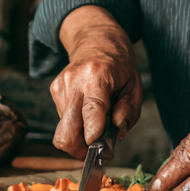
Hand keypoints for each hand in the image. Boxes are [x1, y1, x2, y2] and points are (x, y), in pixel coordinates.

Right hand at [51, 6, 141, 158]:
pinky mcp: (54, 89)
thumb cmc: (119, 63)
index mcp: (97, 77)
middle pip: (65, 131)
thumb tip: (116, 135)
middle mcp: (74, 82)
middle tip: (94, 151)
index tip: (102, 151)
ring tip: (94, 125)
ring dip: (78, 137)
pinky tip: (86, 112)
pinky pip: (62, 120)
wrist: (96, 38)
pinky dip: (74, 124)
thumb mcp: (134, 85)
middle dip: (78, 150)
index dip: (93, 138)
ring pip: (62, 130)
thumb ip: (128, 112)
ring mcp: (61, 86)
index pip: (90, 114)